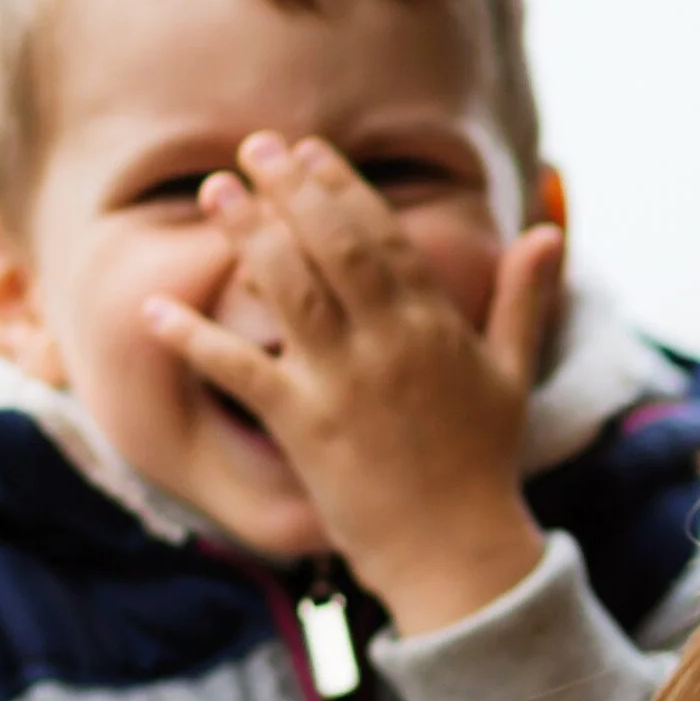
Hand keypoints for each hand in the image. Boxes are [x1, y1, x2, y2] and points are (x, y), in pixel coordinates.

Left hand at [145, 131, 564, 636]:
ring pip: (288, 290)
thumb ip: (523, 299)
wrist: (459, 554)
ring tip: (214, 192)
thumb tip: (545, 232)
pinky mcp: (306, 427)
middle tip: (253, 146)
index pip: (383, 236)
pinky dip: (194, 340)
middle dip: (290, 190)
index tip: (309, 151)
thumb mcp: (512, 374)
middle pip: (332, 246)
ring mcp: (345, 383)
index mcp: (436, 325)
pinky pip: (240, 372)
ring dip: (247, 236)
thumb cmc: (484, 465)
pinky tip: (154, 309)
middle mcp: (389, 343)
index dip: (342, 187)